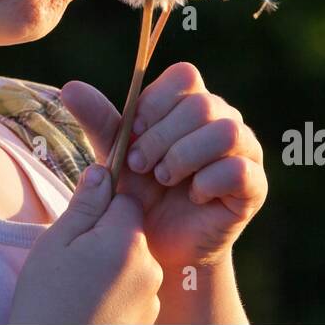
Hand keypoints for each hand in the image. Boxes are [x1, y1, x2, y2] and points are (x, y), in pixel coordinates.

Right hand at [9, 163, 162, 323]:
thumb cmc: (47, 301)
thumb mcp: (56, 243)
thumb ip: (84, 205)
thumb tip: (102, 171)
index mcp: (127, 241)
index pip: (126, 200)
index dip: (100, 207)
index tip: (78, 226)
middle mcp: (149, 267)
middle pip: (130, 232)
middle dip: (104, 238)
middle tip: (71, 260)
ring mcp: (151, 297)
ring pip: (131, 261)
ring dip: (109, 266)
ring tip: (77, 287)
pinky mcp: (147, 319)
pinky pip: (133, 290)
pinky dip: (115, 292)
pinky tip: (89, 304)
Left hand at [59, 62, 266, 271]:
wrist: (158, 247)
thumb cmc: (139, 195)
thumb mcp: (116, 155)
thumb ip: (99, 121)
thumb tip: (70, 87)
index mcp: (191, 103)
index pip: (185, 77)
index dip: (155, 104)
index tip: (132, 135)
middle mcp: (223, 119)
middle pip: (202, 105)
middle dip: (162, 137)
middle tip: (141, 165)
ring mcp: (245, 150)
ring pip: (225, 131)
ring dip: (185, 157)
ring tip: (163, 179)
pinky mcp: (254, 185)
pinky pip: (239, 170)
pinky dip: (207, 183)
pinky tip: (192, 197)